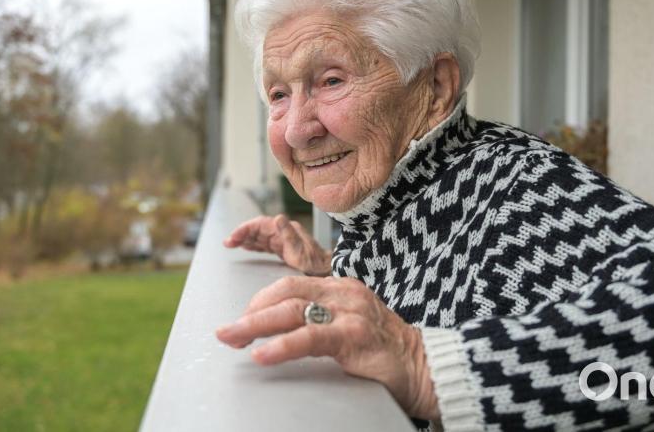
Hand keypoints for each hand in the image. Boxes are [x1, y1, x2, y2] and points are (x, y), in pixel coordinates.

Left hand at [215, 276, 439, 420]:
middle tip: (225, 331)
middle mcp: (344, 293)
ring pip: (291, 310)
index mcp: (341, 287)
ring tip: (231, 338)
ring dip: (254, 325)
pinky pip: (310, 337)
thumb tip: (280, 333)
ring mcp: (350, 312)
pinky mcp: (354, 336)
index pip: (290, 284)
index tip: (241, 319)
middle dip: (250, 312)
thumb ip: (321, 322)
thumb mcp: (351, 327)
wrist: (428, 369)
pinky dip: (281, 345)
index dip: (260, 300)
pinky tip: (262, 354)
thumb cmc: (387, 353)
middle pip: (284, 293)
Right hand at [223, 214, 331, 275]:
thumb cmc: (315, 262)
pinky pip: (263, 244)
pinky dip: (252, 245)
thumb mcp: (301, 250)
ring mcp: (282, 240)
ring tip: (230, 244)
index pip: (259, 225)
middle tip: (227, 243)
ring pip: (258, 236)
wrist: (326, 270)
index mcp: (285, 229)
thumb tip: (277, 217)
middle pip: (257, 229)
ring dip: (244, 239)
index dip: (244, 229)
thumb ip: (288, 234)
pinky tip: (245, 247)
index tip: (233, 238)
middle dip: (241, 234)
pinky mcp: (282, 248)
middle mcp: (282, 232)